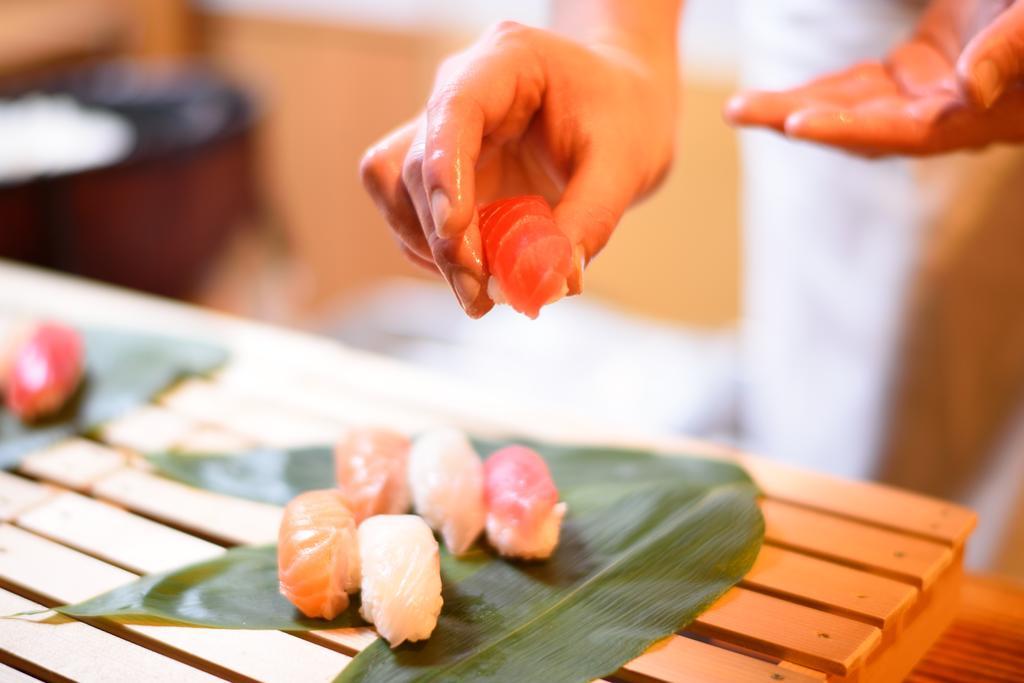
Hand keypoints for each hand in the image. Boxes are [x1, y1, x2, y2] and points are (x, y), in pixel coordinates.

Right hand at [360, 21, 676, 316]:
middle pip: (416, 164)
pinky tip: (481, 275)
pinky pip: (414, 218)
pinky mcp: (443, 175)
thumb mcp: (625, 164)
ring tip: (483, 292)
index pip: (453, 110)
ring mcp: (444, 135)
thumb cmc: (624, 119)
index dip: (444, 171)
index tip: (453, 229)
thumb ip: (590, 219)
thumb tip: (551, 280)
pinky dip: (439, 255)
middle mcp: (460, 93)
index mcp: (506, 62)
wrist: (620, 113)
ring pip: (397, 191)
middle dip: (443, 237)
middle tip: (481, 292)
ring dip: (430, 249)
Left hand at [725, 0, 1023, 155]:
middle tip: (737, 110)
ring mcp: (932, 94)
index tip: (793, 125)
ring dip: (795, 106)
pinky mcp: (923, 67)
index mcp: (980, 114)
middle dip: (796, 119)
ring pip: (851, 106)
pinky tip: (779, 98)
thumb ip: (1012, 50)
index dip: (847, 128)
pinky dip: (824, 88)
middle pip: (859, 126)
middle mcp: (948, 115)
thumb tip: (966, 89)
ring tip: (738, 108)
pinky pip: (863, 85)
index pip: (903, 131)